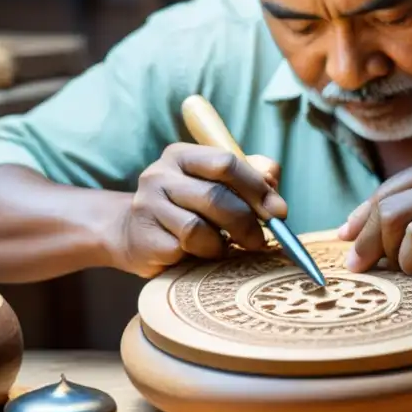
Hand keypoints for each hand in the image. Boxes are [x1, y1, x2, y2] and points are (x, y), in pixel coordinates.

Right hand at [107, 143, 285, 277]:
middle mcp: (158, 175)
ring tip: (223, 245)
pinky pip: (182, 251)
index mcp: (181, 155)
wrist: (131, 234)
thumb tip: (272, 178)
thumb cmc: (187, 206)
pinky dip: (199, 256)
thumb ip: (250, 174)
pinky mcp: (142, 239)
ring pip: (198, 229)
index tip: (279, 211)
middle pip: (215, 197)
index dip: (257, 188)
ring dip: (220, 243)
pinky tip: (198, 254)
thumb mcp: (216, 183)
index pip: (226, 162)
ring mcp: (146, 207)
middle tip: (261, 240)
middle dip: (247, 222)